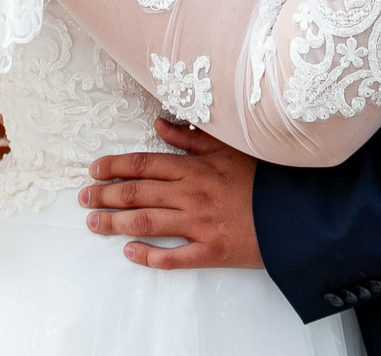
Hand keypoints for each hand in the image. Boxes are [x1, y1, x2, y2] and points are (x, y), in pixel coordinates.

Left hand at [80, 119, 262, 269]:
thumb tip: (160, 124)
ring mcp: (199, 225)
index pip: (144, 164)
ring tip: (93, 223)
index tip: (94, 170)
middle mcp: (190, 194)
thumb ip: (192, 137)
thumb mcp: (229, 147)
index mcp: (194, 167)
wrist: (297, 212)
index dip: (115, 166)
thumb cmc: (265, 177)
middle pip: (137, 193)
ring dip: (115, 223)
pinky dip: (148, 256)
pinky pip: (173, 256)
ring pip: (146, 223)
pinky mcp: (210, 251)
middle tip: (83, 199)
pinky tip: (130, 253)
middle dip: (105, 195)